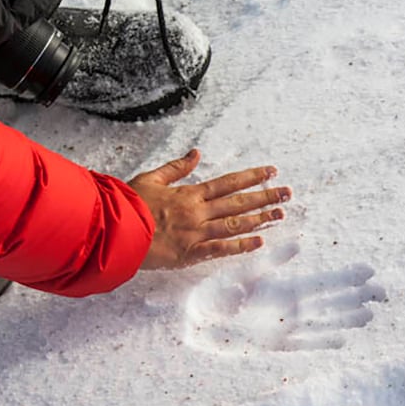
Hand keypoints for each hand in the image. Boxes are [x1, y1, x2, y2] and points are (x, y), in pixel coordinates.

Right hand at [130, 149, 289, 269]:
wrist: (116, 230)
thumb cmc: (129, 204)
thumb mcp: (151, 178)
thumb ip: (176, 167)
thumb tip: (196, 152)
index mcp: (190, 194)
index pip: (228, 183)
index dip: (251, 176)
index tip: (271, 171)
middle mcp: (198, 212)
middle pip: (238, 202)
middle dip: (265, 196)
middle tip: (288, 193)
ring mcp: (197, 233)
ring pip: (235, 224)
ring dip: (259, 218)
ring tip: (280, 214)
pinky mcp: (191, 253)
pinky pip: (221, 249)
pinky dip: (241, 245)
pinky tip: (260, 241)